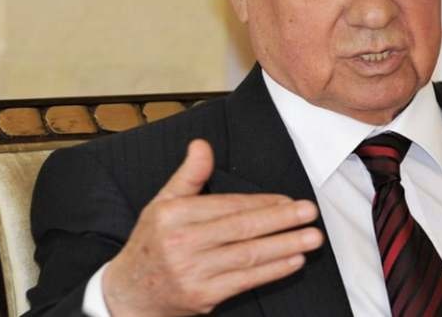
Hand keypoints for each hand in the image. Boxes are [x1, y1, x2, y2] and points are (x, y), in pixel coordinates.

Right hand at [102, 139, 322, 315]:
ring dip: (285, 246)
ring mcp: (192, 272)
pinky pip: (245, 281)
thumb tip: (202, 145)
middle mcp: (181, 243)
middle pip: (242, 229)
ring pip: (248, 256)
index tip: (289, 200)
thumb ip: (189, 175)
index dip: (262, 203)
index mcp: (173, 214)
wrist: (130, 294)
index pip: (228, 206)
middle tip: (309, 213)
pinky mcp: (202, 296)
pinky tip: (293, 261)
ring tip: (312, 238)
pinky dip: (272, 271)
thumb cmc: (152, 243)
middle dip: (281, 220)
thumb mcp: (162, 203)